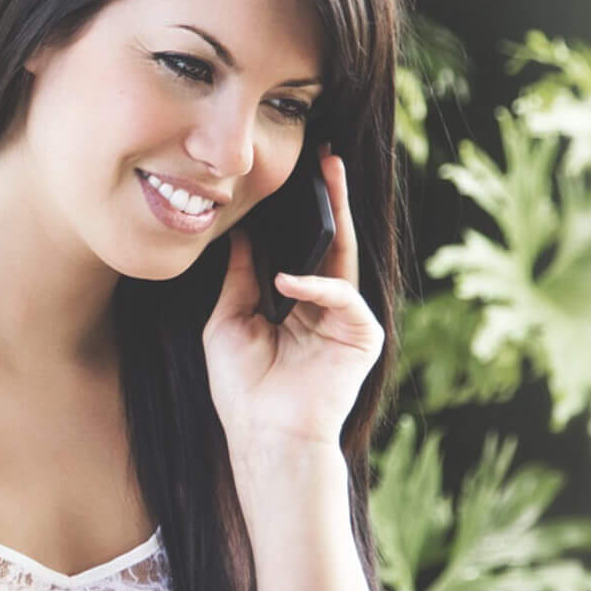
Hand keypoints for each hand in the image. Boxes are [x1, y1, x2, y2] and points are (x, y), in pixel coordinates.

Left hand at [202, 145, 383, 458]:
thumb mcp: (229, 320)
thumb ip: (239, 278)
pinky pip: (344, 298)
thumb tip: (240, 233)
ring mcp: (347, 321)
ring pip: (345, 258)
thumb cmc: (243, 389)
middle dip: (331, 198)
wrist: (265, 435)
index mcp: (298, 305)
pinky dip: (317, 287)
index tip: (292, 174)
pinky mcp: (361, 337)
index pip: (304, 248)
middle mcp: (327, 308)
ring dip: (338, 215)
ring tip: (328, 176)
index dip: (299, 214)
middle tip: (326, 155)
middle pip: (332, 242)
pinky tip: (287, 283)